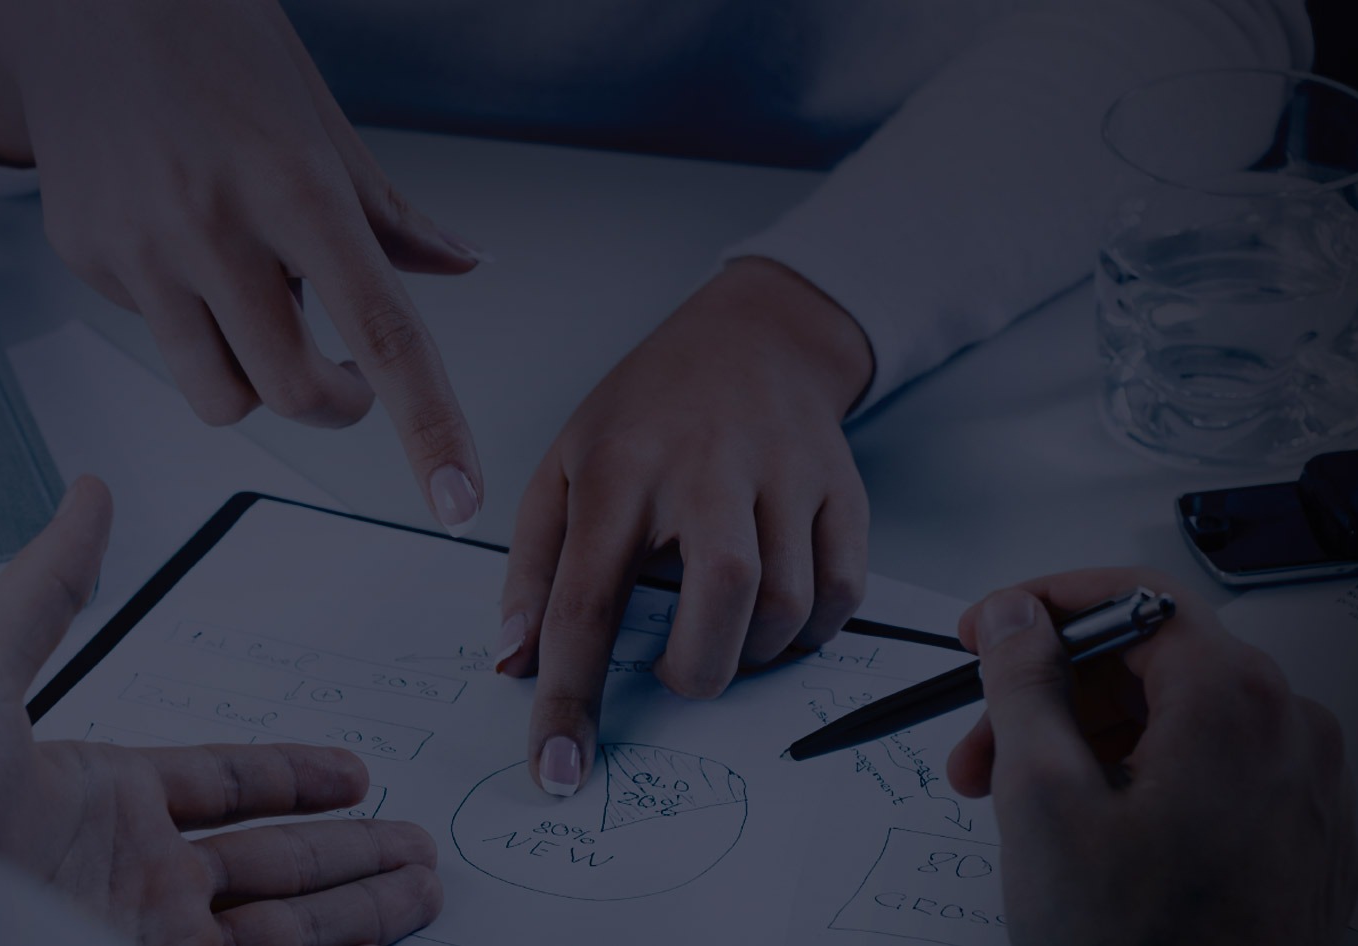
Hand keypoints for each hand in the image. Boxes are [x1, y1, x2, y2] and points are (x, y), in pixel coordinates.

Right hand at [0, 0, 485, 532]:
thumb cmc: (212, 37)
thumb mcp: (319, 117)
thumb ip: (390, 211)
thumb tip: (460, 268)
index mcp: (296, 188)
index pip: (382, 334)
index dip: (428, 428)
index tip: (456, 501)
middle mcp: (214, 227)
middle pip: (295, 393)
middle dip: (337, 405)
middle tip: (346, 373)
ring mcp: (140, 250)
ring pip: (219, 396)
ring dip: (256, 381)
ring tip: (256, 306)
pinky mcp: (86, 259)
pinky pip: (157, 336)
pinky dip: (187, 316)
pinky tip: (181, 243)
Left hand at [0, 477, 442, 944]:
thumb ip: (45, 592)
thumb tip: (89, 494)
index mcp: (101, 798)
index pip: (224, 783)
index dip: (292, 774)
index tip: (351, 771)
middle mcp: (137, 871)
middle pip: (273, 855)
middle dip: (348, 846)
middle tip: (412, 838)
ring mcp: (157, 932)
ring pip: (291, 915)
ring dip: (363, 899)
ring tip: (426, 882)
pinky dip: (342, 942)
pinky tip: (394, 925)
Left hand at [497, 257, 874, 794]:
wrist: (753, 334)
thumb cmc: (645, 413)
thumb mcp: (563, 468)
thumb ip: (533, 570)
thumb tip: (513, 664)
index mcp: (618, 469)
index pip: (586, 603)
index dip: (569, 701)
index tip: (559, 773)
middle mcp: (706, 466)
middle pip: (722, 597)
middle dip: (697, 669)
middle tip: (675, 669)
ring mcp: (785, 472)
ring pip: (790, 604)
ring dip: (753, 652)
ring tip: (722, 630)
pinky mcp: (844, 486)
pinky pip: (843, 591)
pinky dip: (811, 630)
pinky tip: (774, 611)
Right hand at [946, 569, 1357, 945]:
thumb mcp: (1042, 798)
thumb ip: (1024, 683)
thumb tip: (1021, 617)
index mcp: (1232, 702)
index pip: (1137, 598)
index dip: (1049, 604)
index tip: (995, 629)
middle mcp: (1288, 731)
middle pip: (1153, 664)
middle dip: (1053, 694)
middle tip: (983, 742)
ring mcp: (1302, 787)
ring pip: (1178, 721)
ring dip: (1085, 744)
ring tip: (1019, 804)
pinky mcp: (1300, 837)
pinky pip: (1214, 772)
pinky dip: (1140, 780)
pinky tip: (1085, 830)